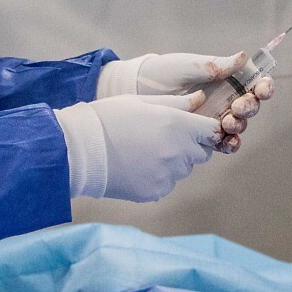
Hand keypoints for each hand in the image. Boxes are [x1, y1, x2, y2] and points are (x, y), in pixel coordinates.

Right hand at [57, 93, 219, 201]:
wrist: (79, 149)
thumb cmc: (109, 118)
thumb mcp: (142, 101)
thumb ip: (177, 103)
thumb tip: (201, 100)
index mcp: (177, 125)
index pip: (212, 131)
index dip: (206, 129)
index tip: (197, 128)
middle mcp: (178, 152)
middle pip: (201, 153)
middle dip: (190, 145)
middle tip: (164, 138)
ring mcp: (168, 175)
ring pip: (184, 169)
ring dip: (174, 161)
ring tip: (145, 151)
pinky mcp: (155, 192)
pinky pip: (167, 183)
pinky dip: (158, 177)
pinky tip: (137, 166)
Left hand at [106, 52, 275, 152]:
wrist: (139, 90)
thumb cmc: (164, 72)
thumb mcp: (189, 65)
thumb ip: (215, 66)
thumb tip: (242, 58)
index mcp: (226, 79)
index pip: (253, 84)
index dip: (263, 87)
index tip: (260, 90)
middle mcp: (225, 99)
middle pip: (250, 107)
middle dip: (248, 108)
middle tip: (236, 107)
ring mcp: (216, 117)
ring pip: (238, 125)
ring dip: (238, 126)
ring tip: (226, 123)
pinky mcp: (203, 133)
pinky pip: (222, 141)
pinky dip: (228, 143)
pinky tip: (225, 142)